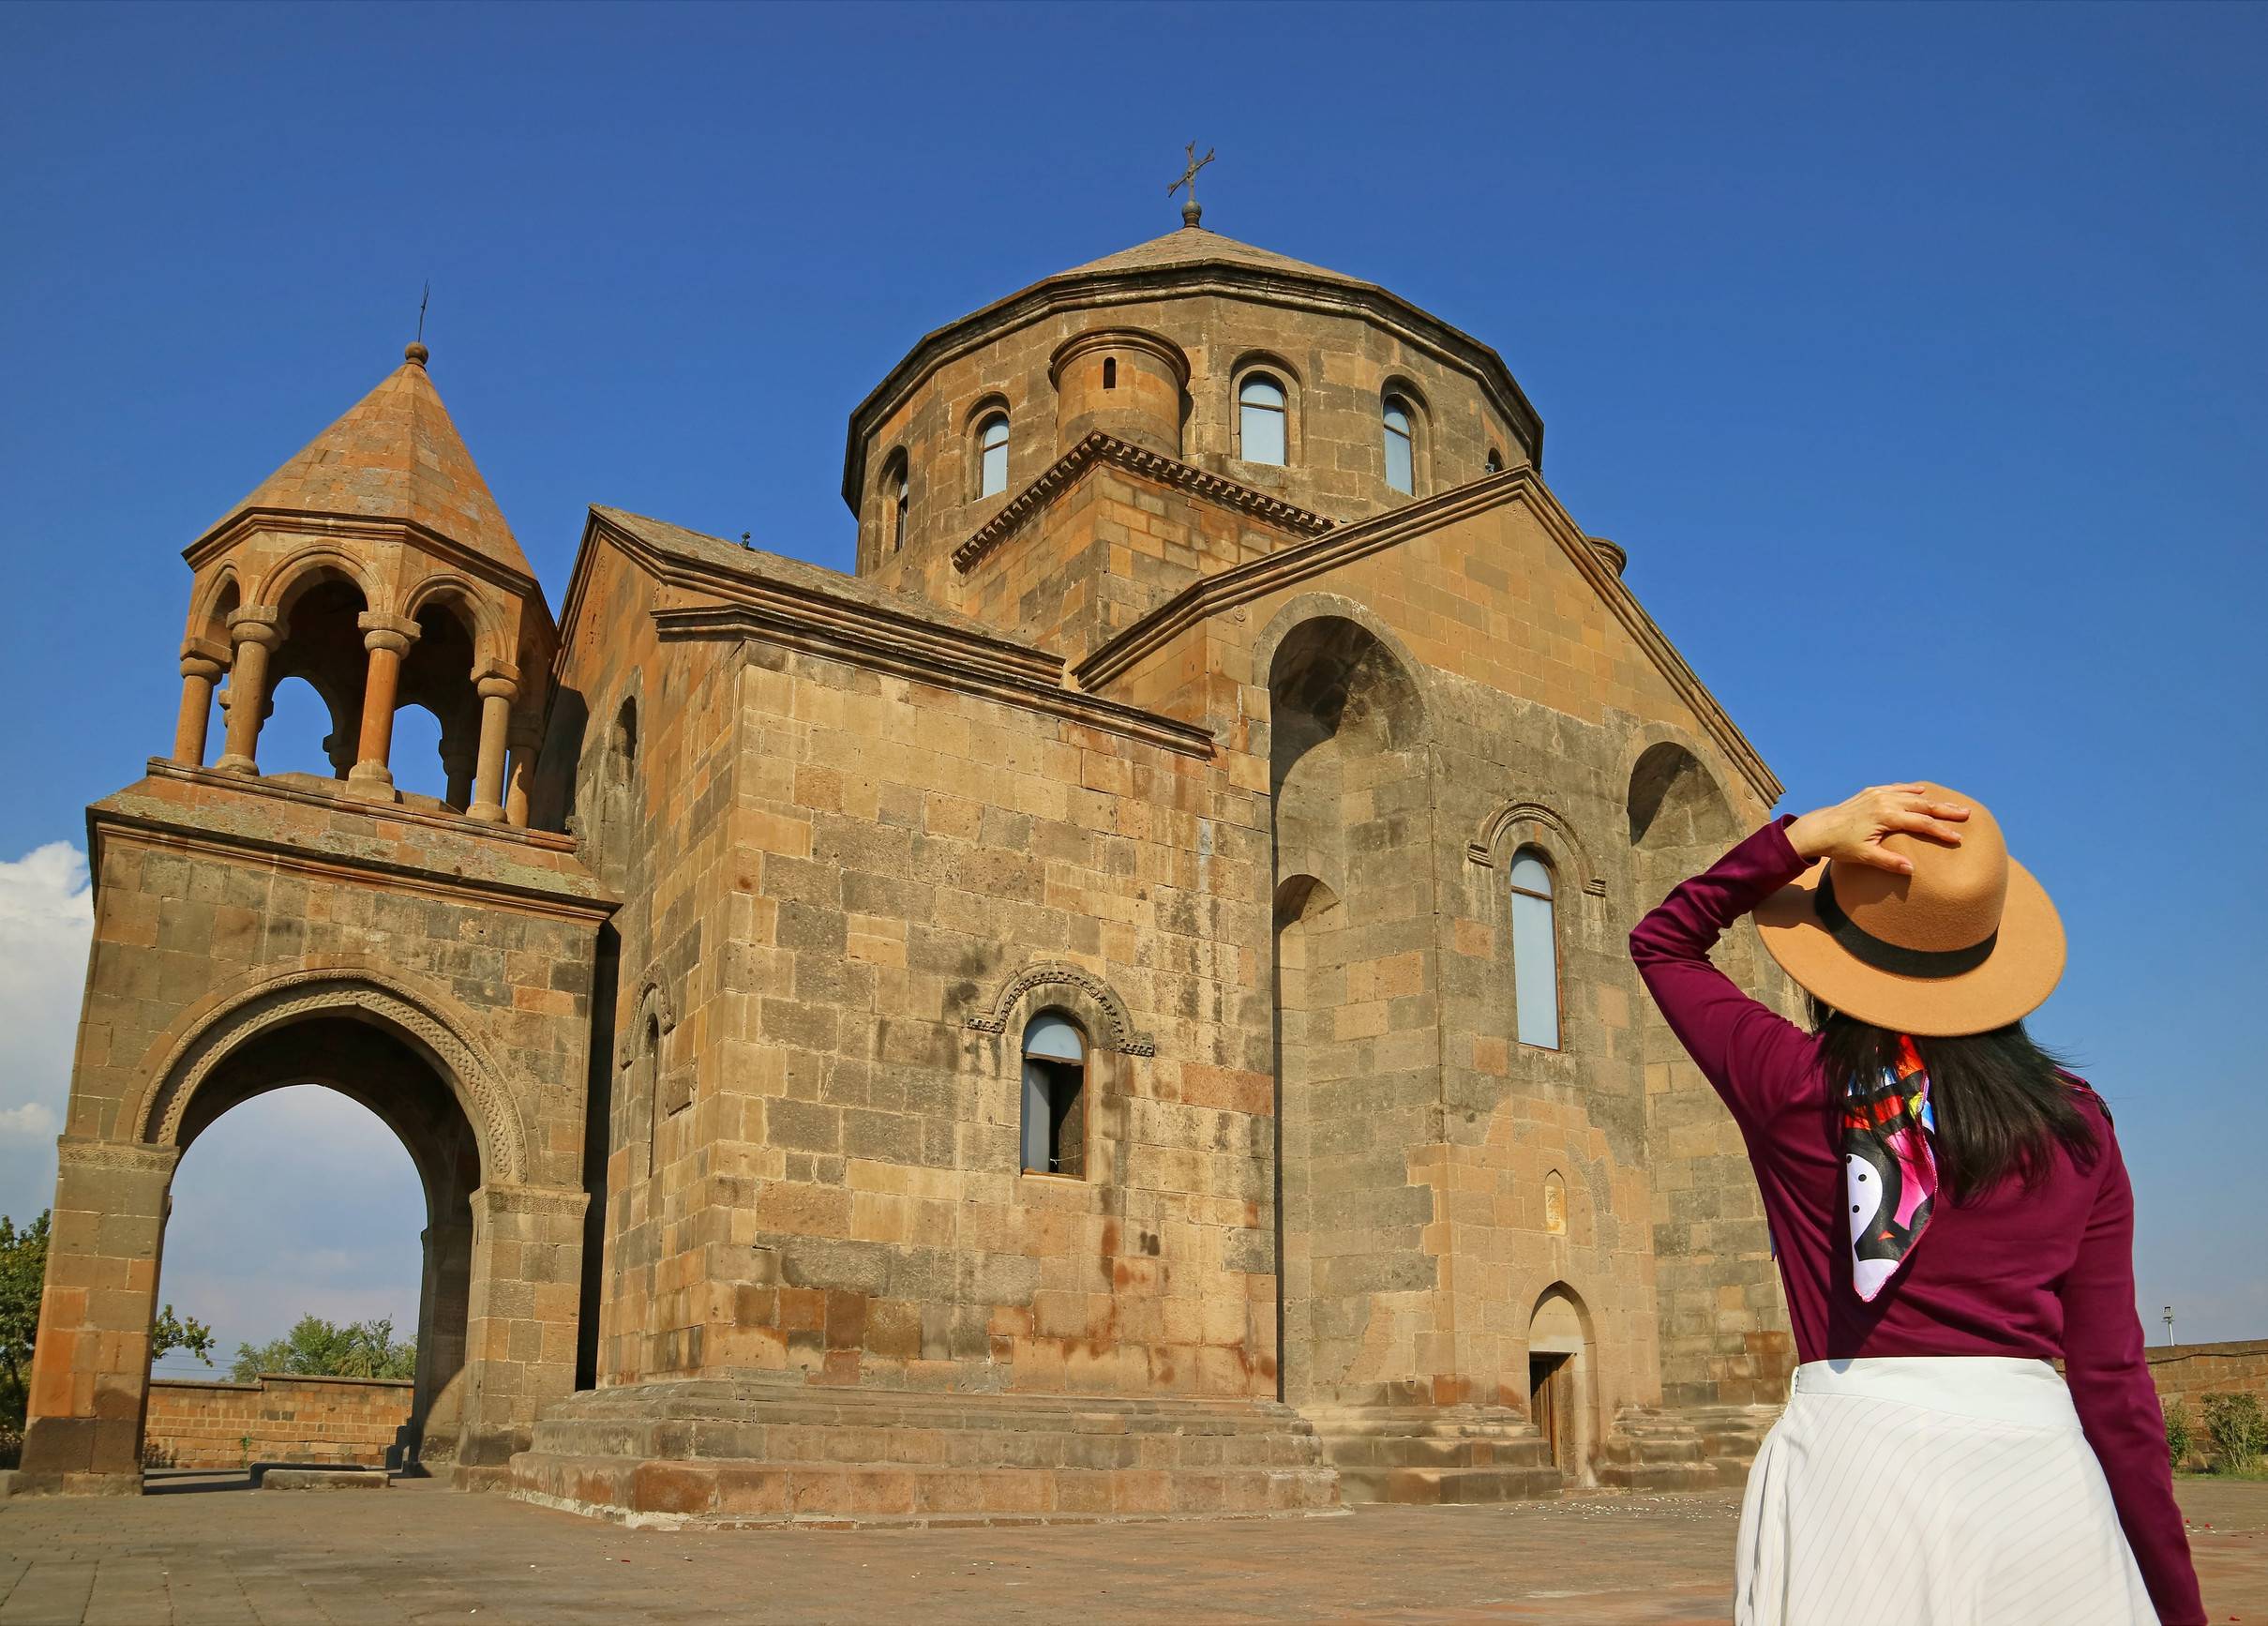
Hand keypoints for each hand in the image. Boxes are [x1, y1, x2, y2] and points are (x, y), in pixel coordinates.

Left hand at [1785, 784, 1969, 875]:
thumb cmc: (1840, 845)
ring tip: (1951, 804)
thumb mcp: (1864, 857)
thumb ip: (1889, 862)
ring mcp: (1877, 794)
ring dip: (1932, 799)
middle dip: (1945, 810)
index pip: (1922, 823)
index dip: (1941, 831)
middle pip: (1922, 805)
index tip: (1958, 838)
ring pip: (1912, 795)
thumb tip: (1912, 870)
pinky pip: (1896, 789)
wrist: (1817, 829)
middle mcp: (1884, 801)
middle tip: (1967, 813)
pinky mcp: (1870, 792)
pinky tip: (1922, 791)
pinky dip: (1911, 790)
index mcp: (1886, 816)